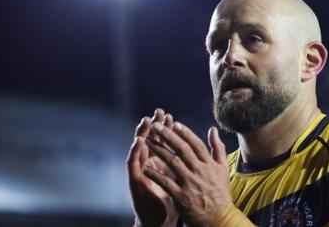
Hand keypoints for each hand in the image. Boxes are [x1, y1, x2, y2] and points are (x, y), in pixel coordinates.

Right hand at [127, 109, 177, 226]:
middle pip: (151, 140)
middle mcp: (150, 164)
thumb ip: (187, 165)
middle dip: (154, 126)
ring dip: (142, 133)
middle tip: (157, 112)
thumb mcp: (182, 181)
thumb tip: (196, 154)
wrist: (160, 220)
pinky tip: (137, 141)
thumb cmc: (173, 200)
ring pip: (140, 147)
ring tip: (145, 121)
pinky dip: (135, 151)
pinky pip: (133, 163)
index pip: (164, 142)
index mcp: (162, 163)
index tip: (171, 116)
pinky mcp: (134, 179)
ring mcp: (141, 170)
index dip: (167, 129)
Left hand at [144, 121, 231, 226]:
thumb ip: (217, 148)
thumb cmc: (220, 192)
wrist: (219, 218)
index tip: (174, 123)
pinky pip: (166, 183)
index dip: (185, 133)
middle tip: (155, 126)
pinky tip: (145, 168)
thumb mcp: (223, 168)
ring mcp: (190, 183)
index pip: (196, 144)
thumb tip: (213, 129)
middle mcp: (199, 171)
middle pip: (182, 149)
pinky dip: (155, 175)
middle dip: (168, 136)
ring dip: (158, 150)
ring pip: (172, 162)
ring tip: (147, 141)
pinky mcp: (181, 196)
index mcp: (209, 164)